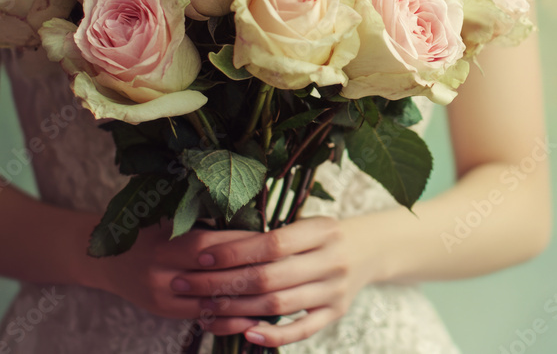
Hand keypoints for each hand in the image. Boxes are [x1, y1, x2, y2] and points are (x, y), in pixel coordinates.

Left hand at [171, 217, 375, 346]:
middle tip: (187, 284)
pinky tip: (246, 332)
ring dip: (236, 309)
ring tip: (204, 307)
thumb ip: (271, 232)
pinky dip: (273, 335)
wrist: (370, 249)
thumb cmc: (323, 233)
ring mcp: (335, 290)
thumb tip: (214, 241)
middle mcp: (331, 260)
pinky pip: (301, 330)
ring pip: (278, 305)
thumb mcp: (307, 221)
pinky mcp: (336, 313)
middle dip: (222, 283)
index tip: (201, 257)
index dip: (234, 252)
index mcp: (322, 230)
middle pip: (269, 277)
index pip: (272, 243)